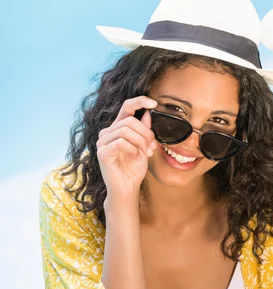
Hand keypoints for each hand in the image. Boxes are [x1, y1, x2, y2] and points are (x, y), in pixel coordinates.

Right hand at [96, 96, 157, 211]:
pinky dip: (133, 149)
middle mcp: (108, 132)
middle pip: (130, 121)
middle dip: (146, 133)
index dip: (140, 101)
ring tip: (145, 153)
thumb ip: (145, 129)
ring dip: (141, 142)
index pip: (127, 106)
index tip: (154, 103)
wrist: (128, 187)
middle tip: (152, 147)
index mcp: (119, 127)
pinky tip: (137, 157)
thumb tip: (148, 112)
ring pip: (125, 130)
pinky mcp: (102, 152)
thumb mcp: (144, 145)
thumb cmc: (135, 167)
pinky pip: (120, 142)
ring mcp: (103, 141)